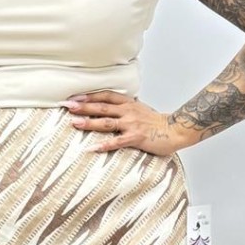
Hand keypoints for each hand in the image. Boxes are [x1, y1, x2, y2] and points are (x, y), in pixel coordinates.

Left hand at [62, 90, 197, 155]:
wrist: (176, 130)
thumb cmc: (157, 122)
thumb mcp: (140, 109)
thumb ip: (125, 107)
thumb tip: (111, 105)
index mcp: (128, 104)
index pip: (105, 96)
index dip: (89, 95)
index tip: (74, 96)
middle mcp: (128, 112)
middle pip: (102, 107)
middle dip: (84, 106)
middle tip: (68, 106)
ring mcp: (131, 124)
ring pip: (106, 122)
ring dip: (89, 122)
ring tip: (74, 123)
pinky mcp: (135, 138)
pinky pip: (117, 142)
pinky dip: (104, 145)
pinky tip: (92, 148)